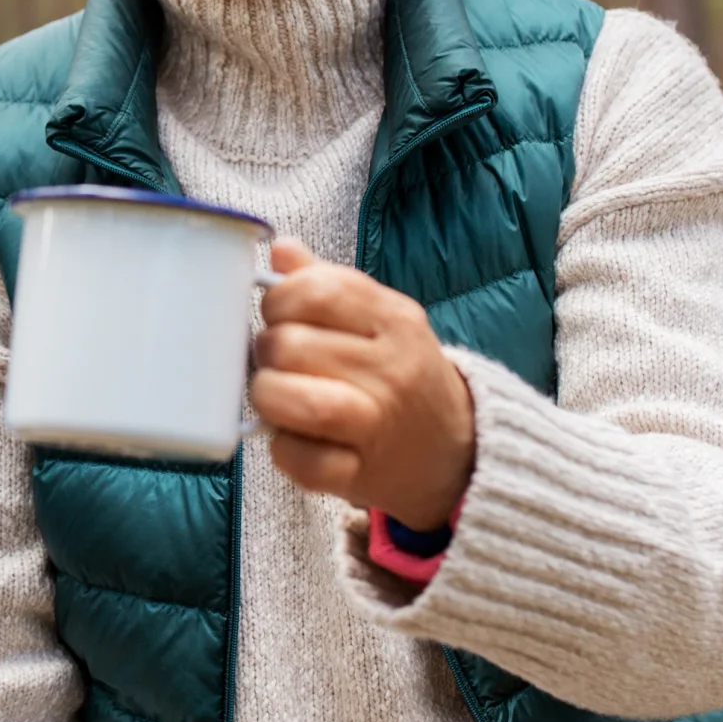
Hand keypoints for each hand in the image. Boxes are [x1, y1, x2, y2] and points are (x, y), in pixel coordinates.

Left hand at [250, 238, 475, 531]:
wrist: (457, 449)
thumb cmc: (401, 374)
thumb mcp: (379, 319)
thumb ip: (327, 282)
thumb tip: (280, 248)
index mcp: (394, 318)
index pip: (316, 290)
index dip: (278, 299)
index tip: (279, 315)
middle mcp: (392, 368)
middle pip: (291, 345)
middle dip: (265, 351)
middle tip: (275, 361)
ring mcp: (379, 423)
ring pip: (295, 401)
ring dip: (267, 395)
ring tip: (274, 395)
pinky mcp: (362, 473)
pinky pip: (301, 460)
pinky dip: (282, 448)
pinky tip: (290, 436)